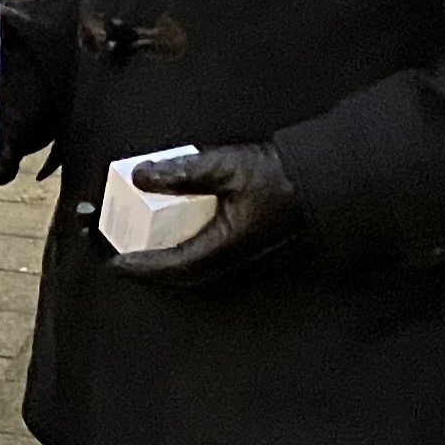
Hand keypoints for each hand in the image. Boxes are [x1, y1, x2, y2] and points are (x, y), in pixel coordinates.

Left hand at [111, 141, 306, 285]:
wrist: (331, 185)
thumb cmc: (283, 177)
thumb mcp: (226, 166)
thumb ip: (180, 173)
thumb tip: (139, 176)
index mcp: (224, 248)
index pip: (169, 267)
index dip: (138, 266)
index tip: (113, 261)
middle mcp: (235, 264)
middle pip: (181, 278)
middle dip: (150, 269)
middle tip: (124, 254)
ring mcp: (249, 265)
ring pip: (199, 276)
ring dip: (171, 267)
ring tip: (148, 248)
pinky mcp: (258, 259)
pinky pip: (216, 269)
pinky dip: (193, 261)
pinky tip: (186, 242)